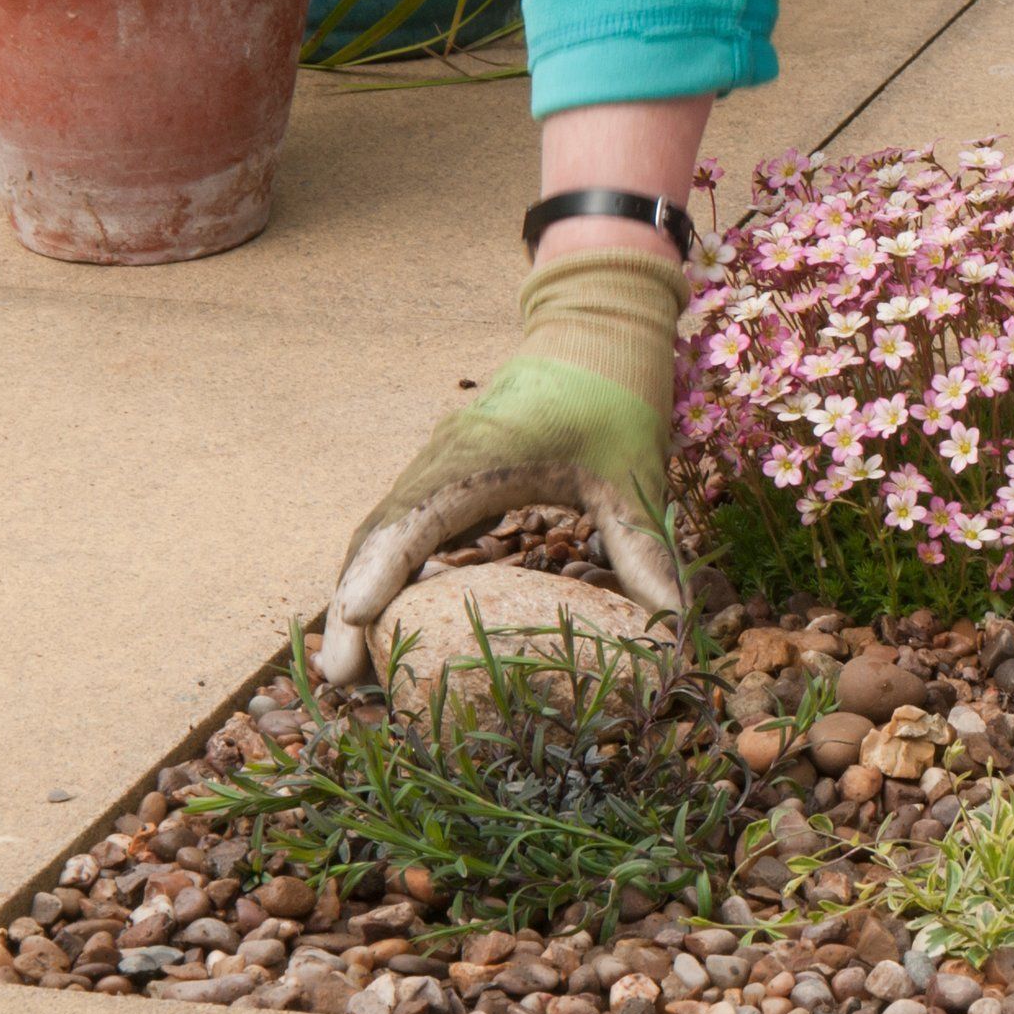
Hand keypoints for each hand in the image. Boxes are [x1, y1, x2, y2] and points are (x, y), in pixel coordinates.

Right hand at [312, 249, 688, 685]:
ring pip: (381, 533)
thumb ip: (645, 545)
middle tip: (340, 679)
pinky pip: (403, 528)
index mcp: (480, 453)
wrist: (597, 335)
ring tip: (351, 670)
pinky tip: (387, 625)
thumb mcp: (635, 472)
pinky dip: (386, 574)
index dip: (379, 572)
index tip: (352, 623)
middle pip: (378, 536)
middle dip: (351, 604)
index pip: (414, 517)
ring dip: (360, 593)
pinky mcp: (444, 476)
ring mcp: (437, 466)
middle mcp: (443, 459)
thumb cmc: (615, 398)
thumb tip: (673, 626)